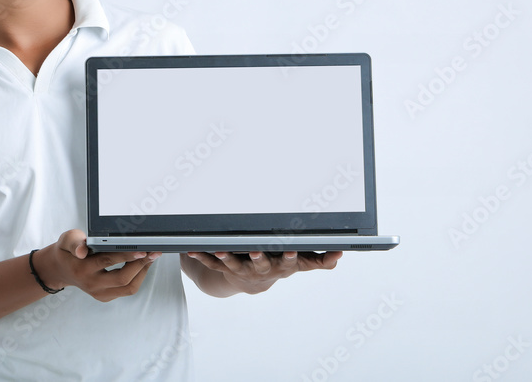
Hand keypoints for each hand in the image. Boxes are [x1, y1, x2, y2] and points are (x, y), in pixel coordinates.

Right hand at [33, 229, 160, 302]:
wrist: (61, 269)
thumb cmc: (68, 250)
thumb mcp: (67, 239)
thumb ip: (74, 242)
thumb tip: (82, 250)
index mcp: (82, 268)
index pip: (108, 261)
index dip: (127, 255)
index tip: (143, 249)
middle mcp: (91, 284)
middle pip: (123, 278)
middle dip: (141, 264)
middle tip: (154, 251)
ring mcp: (99, 293)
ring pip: (128, 287)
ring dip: (143, 272)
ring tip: (151, 257)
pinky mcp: (105, 296)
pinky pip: (127, 290)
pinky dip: (138, 277)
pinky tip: (142, 264)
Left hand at [184, 249, 341, 295]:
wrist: (253, 283)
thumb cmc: (280, 265)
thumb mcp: (302, 264)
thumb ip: (321, 260)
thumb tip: (340, 254)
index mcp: (279, 266)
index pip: (287, 261)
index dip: (289, 256)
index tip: (290, 249)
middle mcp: (260, 269)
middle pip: (259, 263)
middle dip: (258, 257)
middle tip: (255, 250)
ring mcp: (241, 269)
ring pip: (233, 263)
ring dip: (226, 257)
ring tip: (218, 249)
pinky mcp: (224, 267)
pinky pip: (211, 262)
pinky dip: (202, 256)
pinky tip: (191, 250)